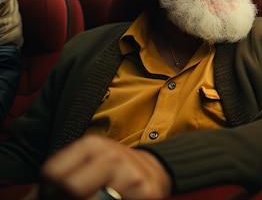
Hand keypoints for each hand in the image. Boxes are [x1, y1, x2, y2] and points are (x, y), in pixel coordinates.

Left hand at [39, 135, 170, 199]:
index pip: (52, 172)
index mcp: (92, 145)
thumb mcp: (86, 162)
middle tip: (79, 197)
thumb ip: (59, 177)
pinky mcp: (146, 192)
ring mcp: (130, 174)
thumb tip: (30, 199)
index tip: (56, 193)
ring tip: (98, 197)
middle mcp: (112, 155)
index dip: (48, 190)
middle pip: (71, 187)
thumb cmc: (111, 170)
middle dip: (69, 198)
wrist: (152, 171)